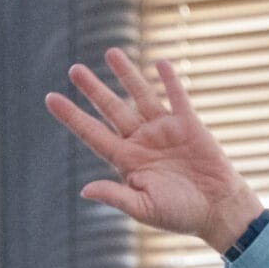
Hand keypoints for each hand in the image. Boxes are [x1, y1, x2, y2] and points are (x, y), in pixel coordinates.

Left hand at [47, 49, 261, 252]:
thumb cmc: (180, 215)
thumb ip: (116, 196)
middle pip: (111, 109)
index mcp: (126, 161)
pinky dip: (169, 81)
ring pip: (140, 96)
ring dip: (127, 75)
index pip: (92, 134)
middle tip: (74, 69)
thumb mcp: (145, 209)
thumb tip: (85, 190)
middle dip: (93, 89)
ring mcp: (164, 130)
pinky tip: (159, 64)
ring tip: (111, 52)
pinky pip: (176, 98)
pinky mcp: (189, 124)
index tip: (50, 98)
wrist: (218, 210)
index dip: (71, 116)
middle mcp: (141, 141)